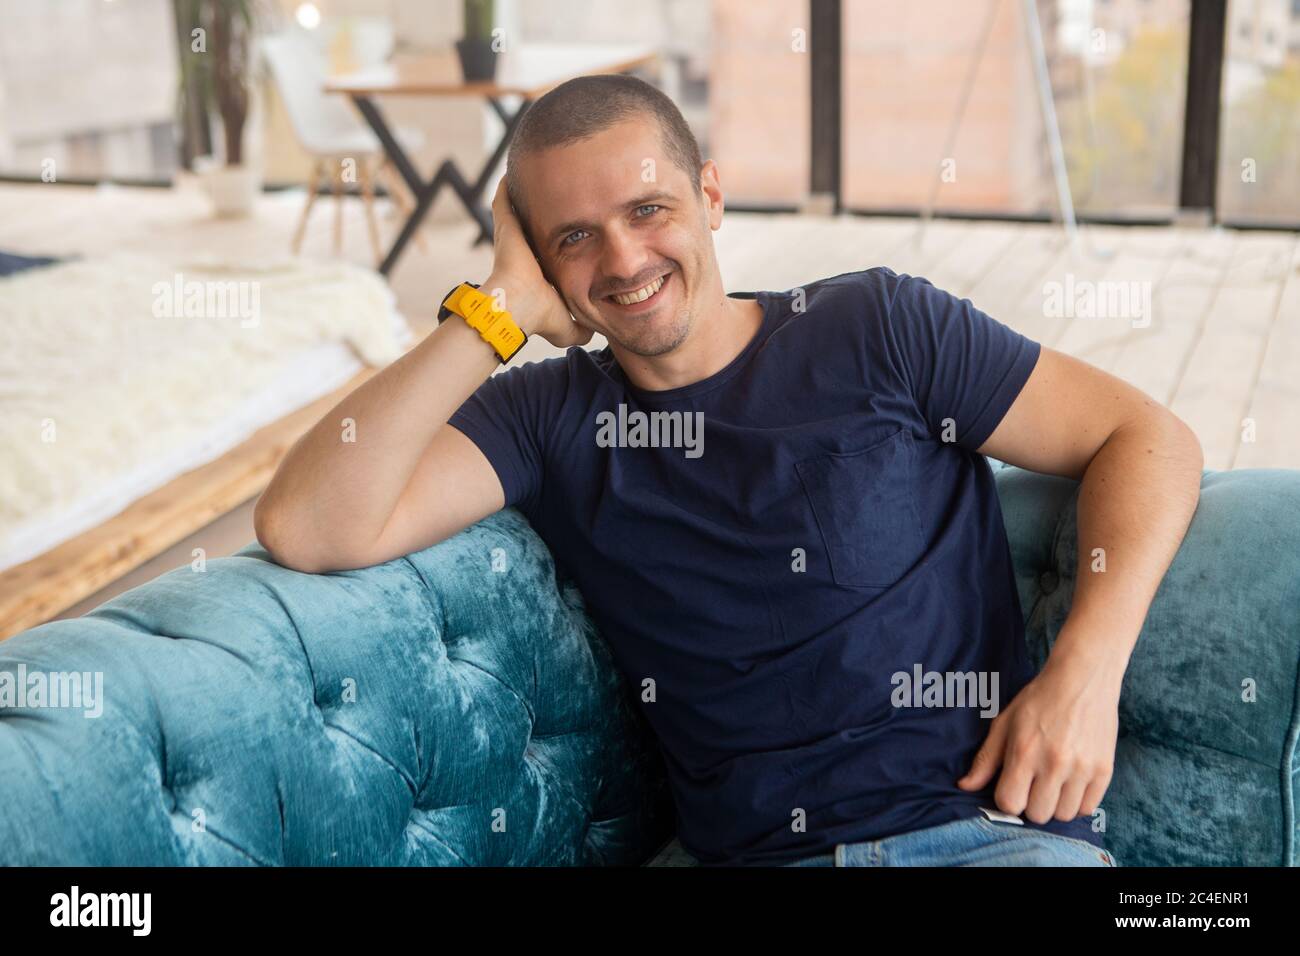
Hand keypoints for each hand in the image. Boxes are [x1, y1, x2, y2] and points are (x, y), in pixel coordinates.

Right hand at [483, 178, 592, 347]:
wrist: (515, 308)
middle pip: (534, 224)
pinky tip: (515, 168)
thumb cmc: (538, 316)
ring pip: (520, 208)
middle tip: (558, 190)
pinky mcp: (505, 225)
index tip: (573, 229)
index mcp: (534, 268)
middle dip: (546, 209)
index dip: (560, 239)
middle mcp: (522, 249)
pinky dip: (508, 184)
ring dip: (528, 193)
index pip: (549, 248)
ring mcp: (511, 236)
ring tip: (536, 173)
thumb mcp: (565, 325)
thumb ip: (579, 328)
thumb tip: (593, 334)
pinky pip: (504, 198)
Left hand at [956, 652, 1117, 824]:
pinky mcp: (1105, 770)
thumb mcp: (1005, 723)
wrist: (1082, 679)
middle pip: (1038, 814)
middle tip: (1033, 785)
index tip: (1011, 787)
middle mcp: (1055, 764)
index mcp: (1025, 752)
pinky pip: (1087, 808)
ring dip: (1054, 805)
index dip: (1007, 799)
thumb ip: (985, 759)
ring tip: (1052, 784)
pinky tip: (1070, 784)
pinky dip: (1076, 802)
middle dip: (1030, 804)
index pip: (1010, 803)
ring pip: (1063, 815)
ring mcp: (1082, 769)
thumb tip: (964, 786)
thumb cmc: (1039, 699)